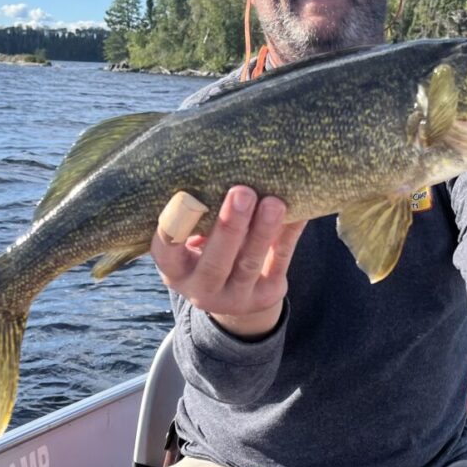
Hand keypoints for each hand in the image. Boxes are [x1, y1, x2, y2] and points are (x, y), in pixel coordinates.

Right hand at [151, 186, 306, 337]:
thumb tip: (219, 169)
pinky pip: (280, 262)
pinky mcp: (266, 295)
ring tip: (274, 202)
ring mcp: (235, 297)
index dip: (174, 226)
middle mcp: (201, 289)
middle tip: (241, 192)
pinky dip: (288, 236)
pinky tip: (299, 213)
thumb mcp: (191, 242)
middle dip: (229, 227)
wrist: (234, 297)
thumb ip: (198, 216)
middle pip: (214, 262)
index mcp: (175, 270)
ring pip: (250, 264)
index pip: (167, 250)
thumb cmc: (207, 250)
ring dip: (262, 231)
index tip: (185, 196)